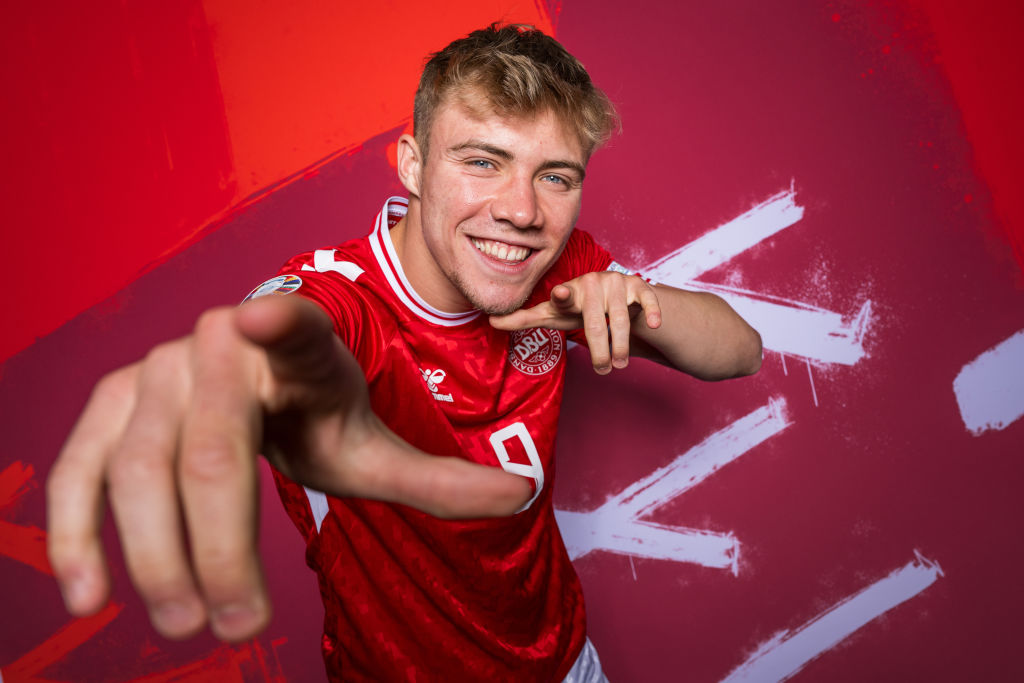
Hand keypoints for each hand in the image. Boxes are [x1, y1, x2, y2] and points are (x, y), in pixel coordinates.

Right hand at [47, 295, 528, 642]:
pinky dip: (75, 530)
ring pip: (138, 466)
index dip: (278, 325)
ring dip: (154, 556)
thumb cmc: (319, 415)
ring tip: (183, 626)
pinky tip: (87, 593)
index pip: (293, 330)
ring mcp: (159, 371)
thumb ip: (441, 480)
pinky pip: (79, 468)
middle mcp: (220, 348)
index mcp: (300, 347)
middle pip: (210, 449)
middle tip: (238, 624)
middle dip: (218, 544)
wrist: (258, 383)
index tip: (260, 316)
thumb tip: (524, 497)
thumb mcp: (374, 448)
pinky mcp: (115, 402)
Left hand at [490, 271, 660, 373]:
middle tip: (602, 369)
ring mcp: (617, 283)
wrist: (616, 298)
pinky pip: (647, 300)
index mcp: (570, 292)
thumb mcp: (553, 314)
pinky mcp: (639, 286)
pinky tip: (654, 325)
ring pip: (620, 319)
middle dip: (599, 349)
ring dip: (621, 344)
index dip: (563, 296)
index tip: (562, 293)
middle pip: (595, 322)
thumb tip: (490, 321)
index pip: (564, 296)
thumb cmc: (579, 308)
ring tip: (619, 363)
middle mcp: (593, 284)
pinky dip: (651, 313)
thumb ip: (524, 319)